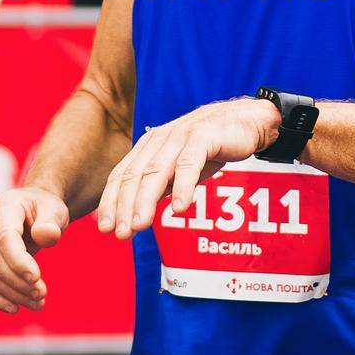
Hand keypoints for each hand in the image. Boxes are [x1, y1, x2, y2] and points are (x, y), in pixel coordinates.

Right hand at [0, 185, 68, 312]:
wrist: (34, 209)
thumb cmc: (46, 210)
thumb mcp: (56, 210)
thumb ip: (51, 222)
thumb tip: (45, 235)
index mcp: (5, 204)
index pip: (5, 237)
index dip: (18, 261)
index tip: (37, 279)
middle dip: (17, 282)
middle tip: (42, 295)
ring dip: (11, 294)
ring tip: (37, 303)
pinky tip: (15, 308)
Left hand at [98, 97, 281, 240]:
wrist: (249, 120)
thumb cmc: (212, 146)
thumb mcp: (181, 170)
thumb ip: (161, 186)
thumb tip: (137, 214)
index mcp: (149, 147)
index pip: (122, 175)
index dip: (111, 202)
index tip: (104, 228)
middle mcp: (160, 140)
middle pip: (134, 175)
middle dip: (123, 207)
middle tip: (119, 234)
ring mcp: (181, 136)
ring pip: (156, 171)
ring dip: (145, 200)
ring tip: (139, 225)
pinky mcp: (204, 136)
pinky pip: (189, 164)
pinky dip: (183, 187)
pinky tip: (180, 209)